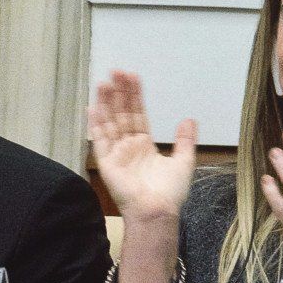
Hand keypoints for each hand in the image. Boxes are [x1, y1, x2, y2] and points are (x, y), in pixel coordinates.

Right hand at [87, 71, 196, 224]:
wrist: (157, 211)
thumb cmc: (170, 193)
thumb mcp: (184, 162)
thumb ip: (185, 140)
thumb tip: (188, 119)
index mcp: (144, 145)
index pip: (137, 114)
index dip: (134, 96)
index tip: (131, 77)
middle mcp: (128, 146)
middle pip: (121, 114)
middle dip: (119, 93)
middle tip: (116, 72)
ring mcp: (116, 154)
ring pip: (110, 123)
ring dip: (106, 103)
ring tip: (104, 82)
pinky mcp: (106, 164)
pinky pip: (100, 141)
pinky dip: (96, 124)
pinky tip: (93, 107)